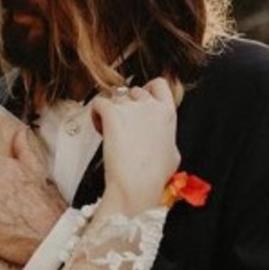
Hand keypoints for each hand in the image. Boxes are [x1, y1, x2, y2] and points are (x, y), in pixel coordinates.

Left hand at [91, 78, 179, 216]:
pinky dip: (96, 114)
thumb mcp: (173, 155)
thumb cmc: (154, 176)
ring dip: (111, 111)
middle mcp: (151, 105)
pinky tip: (99, 128)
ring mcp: (131, 107)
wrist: (136, 185)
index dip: (147, 90)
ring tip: (109, 132)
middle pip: (133, 91)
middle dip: (126, 105)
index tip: (139, 101)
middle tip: (122, 125)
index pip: (159, 84)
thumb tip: (164, 140)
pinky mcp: (112, 113)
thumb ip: (168, 139)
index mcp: (168, 113)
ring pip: (115, 98)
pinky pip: (98, 103)